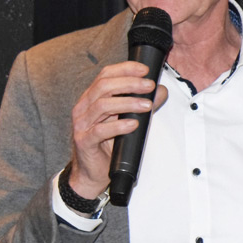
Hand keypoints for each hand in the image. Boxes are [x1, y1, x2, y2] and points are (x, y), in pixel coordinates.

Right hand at [68, 61, 167, 196]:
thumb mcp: (127, 120)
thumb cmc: (108, 144)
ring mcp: (82, 125)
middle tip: (149, 86)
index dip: (124, 69)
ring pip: (102, 106)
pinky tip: (133, 124)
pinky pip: (100, 130)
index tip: (144, 70)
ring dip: (128, 103)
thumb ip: (142, 104)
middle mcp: (84, 108)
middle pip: (104, 86)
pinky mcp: (84, 141)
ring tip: (147, 105)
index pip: (105, 75)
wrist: (92, 172)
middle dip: (129, 83)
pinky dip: (118, 126)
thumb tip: (161, 91)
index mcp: (92, 98)